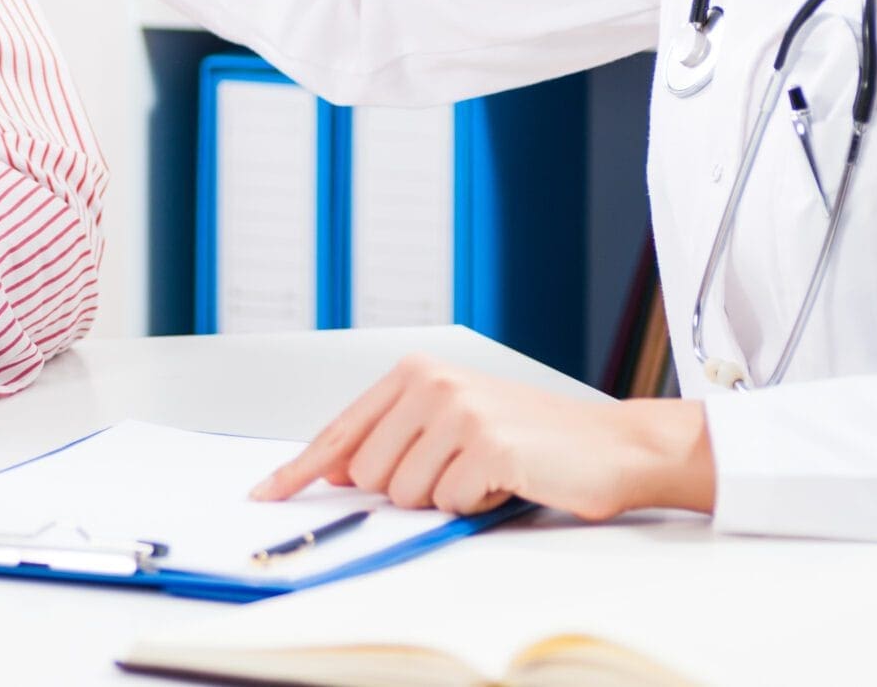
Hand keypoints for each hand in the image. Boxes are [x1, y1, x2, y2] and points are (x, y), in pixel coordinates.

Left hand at [249, 353, 715, 521]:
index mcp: (418, 373)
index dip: (299, 467)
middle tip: (457, 469)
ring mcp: (459, 413)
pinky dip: (474, 504)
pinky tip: (505, 479)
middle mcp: (432, 384)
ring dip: (443, 497)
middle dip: (406, 486)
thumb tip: (335, 468)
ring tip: (484, 471)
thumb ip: (395, 436)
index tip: (267, 492)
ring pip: (403, 493)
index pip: (342, 428)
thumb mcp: (455, 420)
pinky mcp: (487, 447)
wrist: (610, 444)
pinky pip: (448, 504)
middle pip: (367, 473)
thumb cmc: (532, 437)